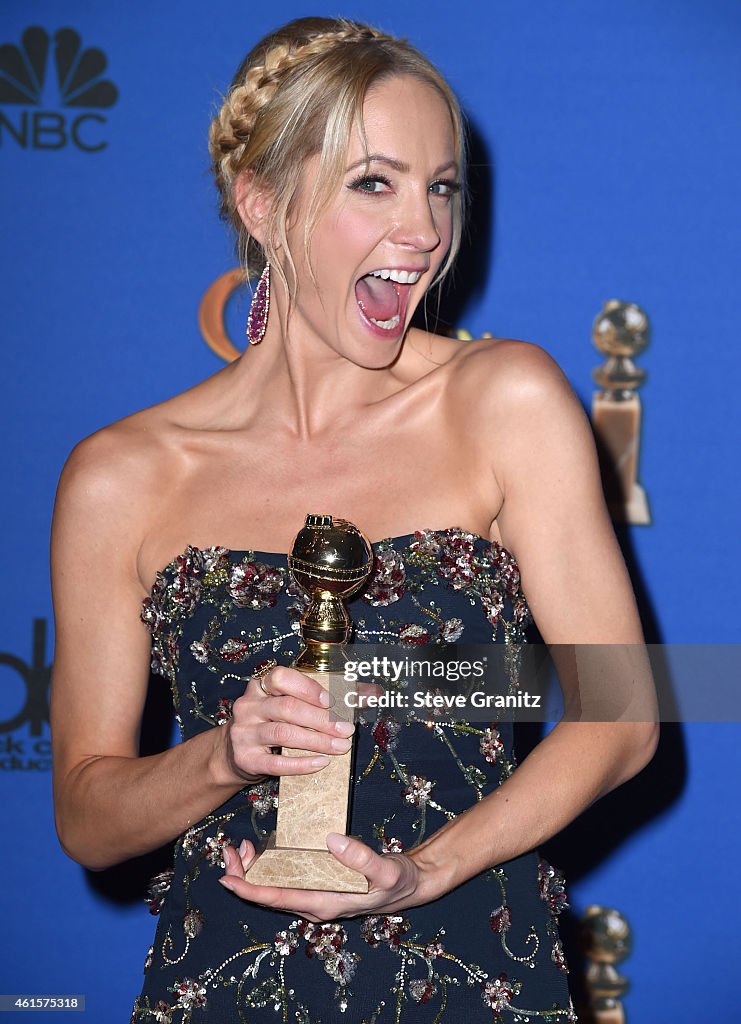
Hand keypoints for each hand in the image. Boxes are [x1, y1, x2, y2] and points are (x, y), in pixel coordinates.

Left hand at [219, 834, 432, 922]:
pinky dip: (270, 866)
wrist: (408, 887)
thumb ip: (362, 858)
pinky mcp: (318, 886)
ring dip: (254, 871)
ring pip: (274, 888)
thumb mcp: (387, 870)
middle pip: (269, 895)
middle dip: (244, 875)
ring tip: (241, 847)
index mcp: (324, 903)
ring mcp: (315, 897)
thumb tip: (331, 841)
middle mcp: (314, 904)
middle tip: (229, 850)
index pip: (278, 899)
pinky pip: (286, 881)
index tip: (227, 878)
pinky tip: (264, 849)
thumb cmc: (398, 881)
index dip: (249, 890)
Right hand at [222, 665, 354, 784]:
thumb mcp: (288, 704)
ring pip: (284, 733)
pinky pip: (277, 763)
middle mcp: (249, 706)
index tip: (331, 701)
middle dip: (321, 719)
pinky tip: (321, 763)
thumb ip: (325, 697)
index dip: (307, 688)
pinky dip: (302, 764)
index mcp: (261, 686)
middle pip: (287, 708)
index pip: (280, 677)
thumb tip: (373, 692)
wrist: (232, 752)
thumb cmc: (271, 722)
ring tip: (341, 746)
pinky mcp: (246, 759)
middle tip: (347, 729)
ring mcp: (244, 732)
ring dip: (316, 741)